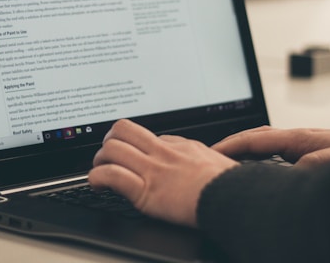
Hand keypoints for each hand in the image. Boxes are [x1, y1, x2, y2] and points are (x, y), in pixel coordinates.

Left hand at [89, 119, 238, 226]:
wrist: (232, 198)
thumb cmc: (229, 183)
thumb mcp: (215, 159)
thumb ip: (196, 155)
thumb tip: (190, 153)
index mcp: (179, 145)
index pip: (146, 136)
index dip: (133, 144)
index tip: (129, 153)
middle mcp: (162, 152)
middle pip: (123, 130)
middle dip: (109, 141)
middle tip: (107, 154)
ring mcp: (153, 169)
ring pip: (112, 149)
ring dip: (100, 159)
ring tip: (99, 170)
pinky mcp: (146, 190)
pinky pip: (111, 175)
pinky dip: (97, 178)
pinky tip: (97, 184)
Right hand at [212, 126, 329, 166]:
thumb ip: (310, 164)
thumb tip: (283, 172)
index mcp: (301, 138)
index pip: (256, 139)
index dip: (231, 145)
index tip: (212, 151)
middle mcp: (300, 140)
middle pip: (256, 138)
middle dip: (233, 145)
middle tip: (212, 155)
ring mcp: (304, 147)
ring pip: (266, 146)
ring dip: (245, 151)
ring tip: (228, 162)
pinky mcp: (310, 156)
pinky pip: (276, 156)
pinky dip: (260, 160)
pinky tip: (258, 171)